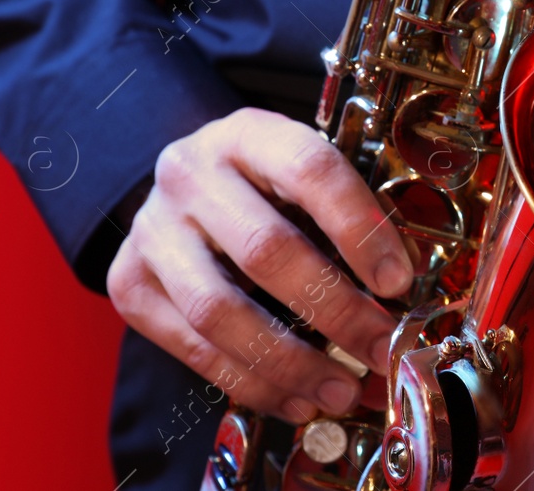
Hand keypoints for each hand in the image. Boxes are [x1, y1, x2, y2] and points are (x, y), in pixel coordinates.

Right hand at [106, 108, 411, 423]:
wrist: (184, 183)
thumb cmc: (264, 182)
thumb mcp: (304, 172)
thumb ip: (350, 213)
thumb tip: (404, 286)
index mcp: (249, 133)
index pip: (310, 170)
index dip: (359, 229)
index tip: (398, 282)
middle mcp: (190, 174)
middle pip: (266, 250)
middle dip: (335, 311)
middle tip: (380, 349)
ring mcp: (153, 230)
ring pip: (219, 311)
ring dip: (291, 363)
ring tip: (342, 390)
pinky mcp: (129, 282)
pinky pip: (191, 347)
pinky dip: (250, 382)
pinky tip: (295, 398)